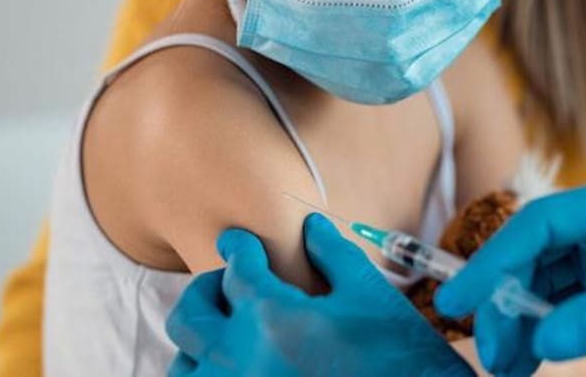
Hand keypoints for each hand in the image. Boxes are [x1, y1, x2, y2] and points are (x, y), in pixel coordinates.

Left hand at [167, 213, 472, 376]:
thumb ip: (331, 253)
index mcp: (273, 319)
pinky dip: (210, 373)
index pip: (238, 271)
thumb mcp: (368, 293)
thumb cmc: (401, 352)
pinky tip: (241, 364)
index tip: (238, 242)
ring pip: (184, 367)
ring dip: (198, 340)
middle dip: (205, 288)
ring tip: (226, 330)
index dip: (239, 248)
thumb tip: (310, 225)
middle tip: (226, 281)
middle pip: (191, 315)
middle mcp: (243, 361)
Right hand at [435, 171, 585, 375]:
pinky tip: (535, 360)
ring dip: (527, 324)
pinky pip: (574, 309)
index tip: (458, 300)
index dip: (493, 261)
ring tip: (508, 367)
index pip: (539, 225)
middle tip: (490, 351)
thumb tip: (538, 339)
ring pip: (552, 288)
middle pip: (538, 259)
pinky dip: (552, 333)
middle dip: (509, 304)